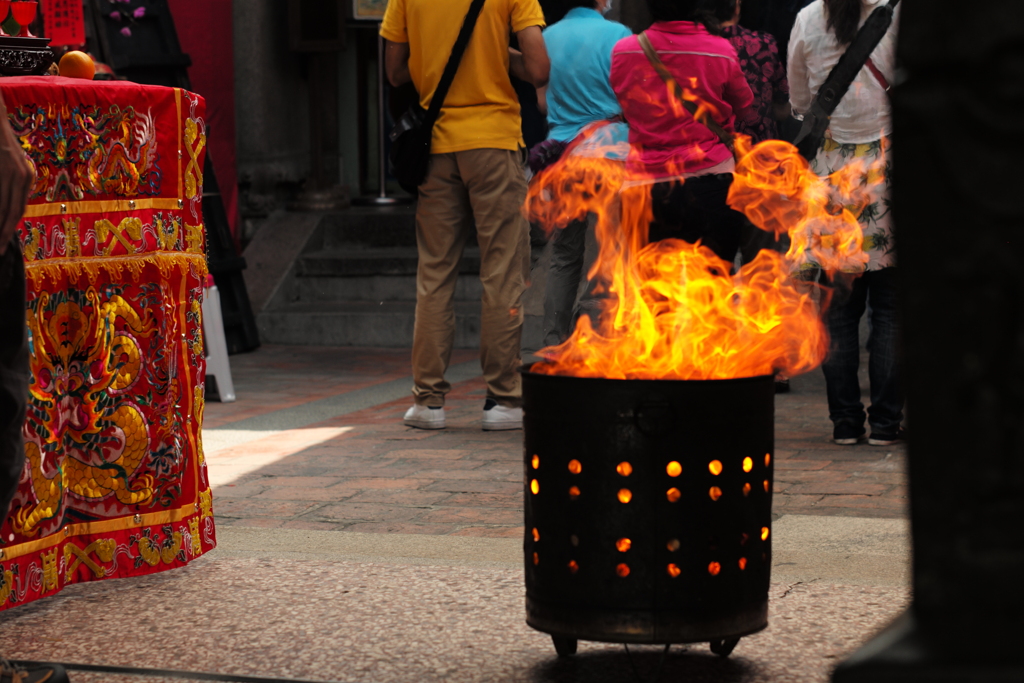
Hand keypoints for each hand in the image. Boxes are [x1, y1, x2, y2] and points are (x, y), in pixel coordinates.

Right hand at [0, 91, 32, 255]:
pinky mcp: (1, 166)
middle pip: (12, 211)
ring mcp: (11, 170)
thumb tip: (6, 207)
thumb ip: (8, 183)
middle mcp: (22, 175)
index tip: (2, 242)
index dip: (9, 227)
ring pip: (2, 205)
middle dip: (3, 233)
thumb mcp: (8, 164)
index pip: (18, 208)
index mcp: (26, 177)